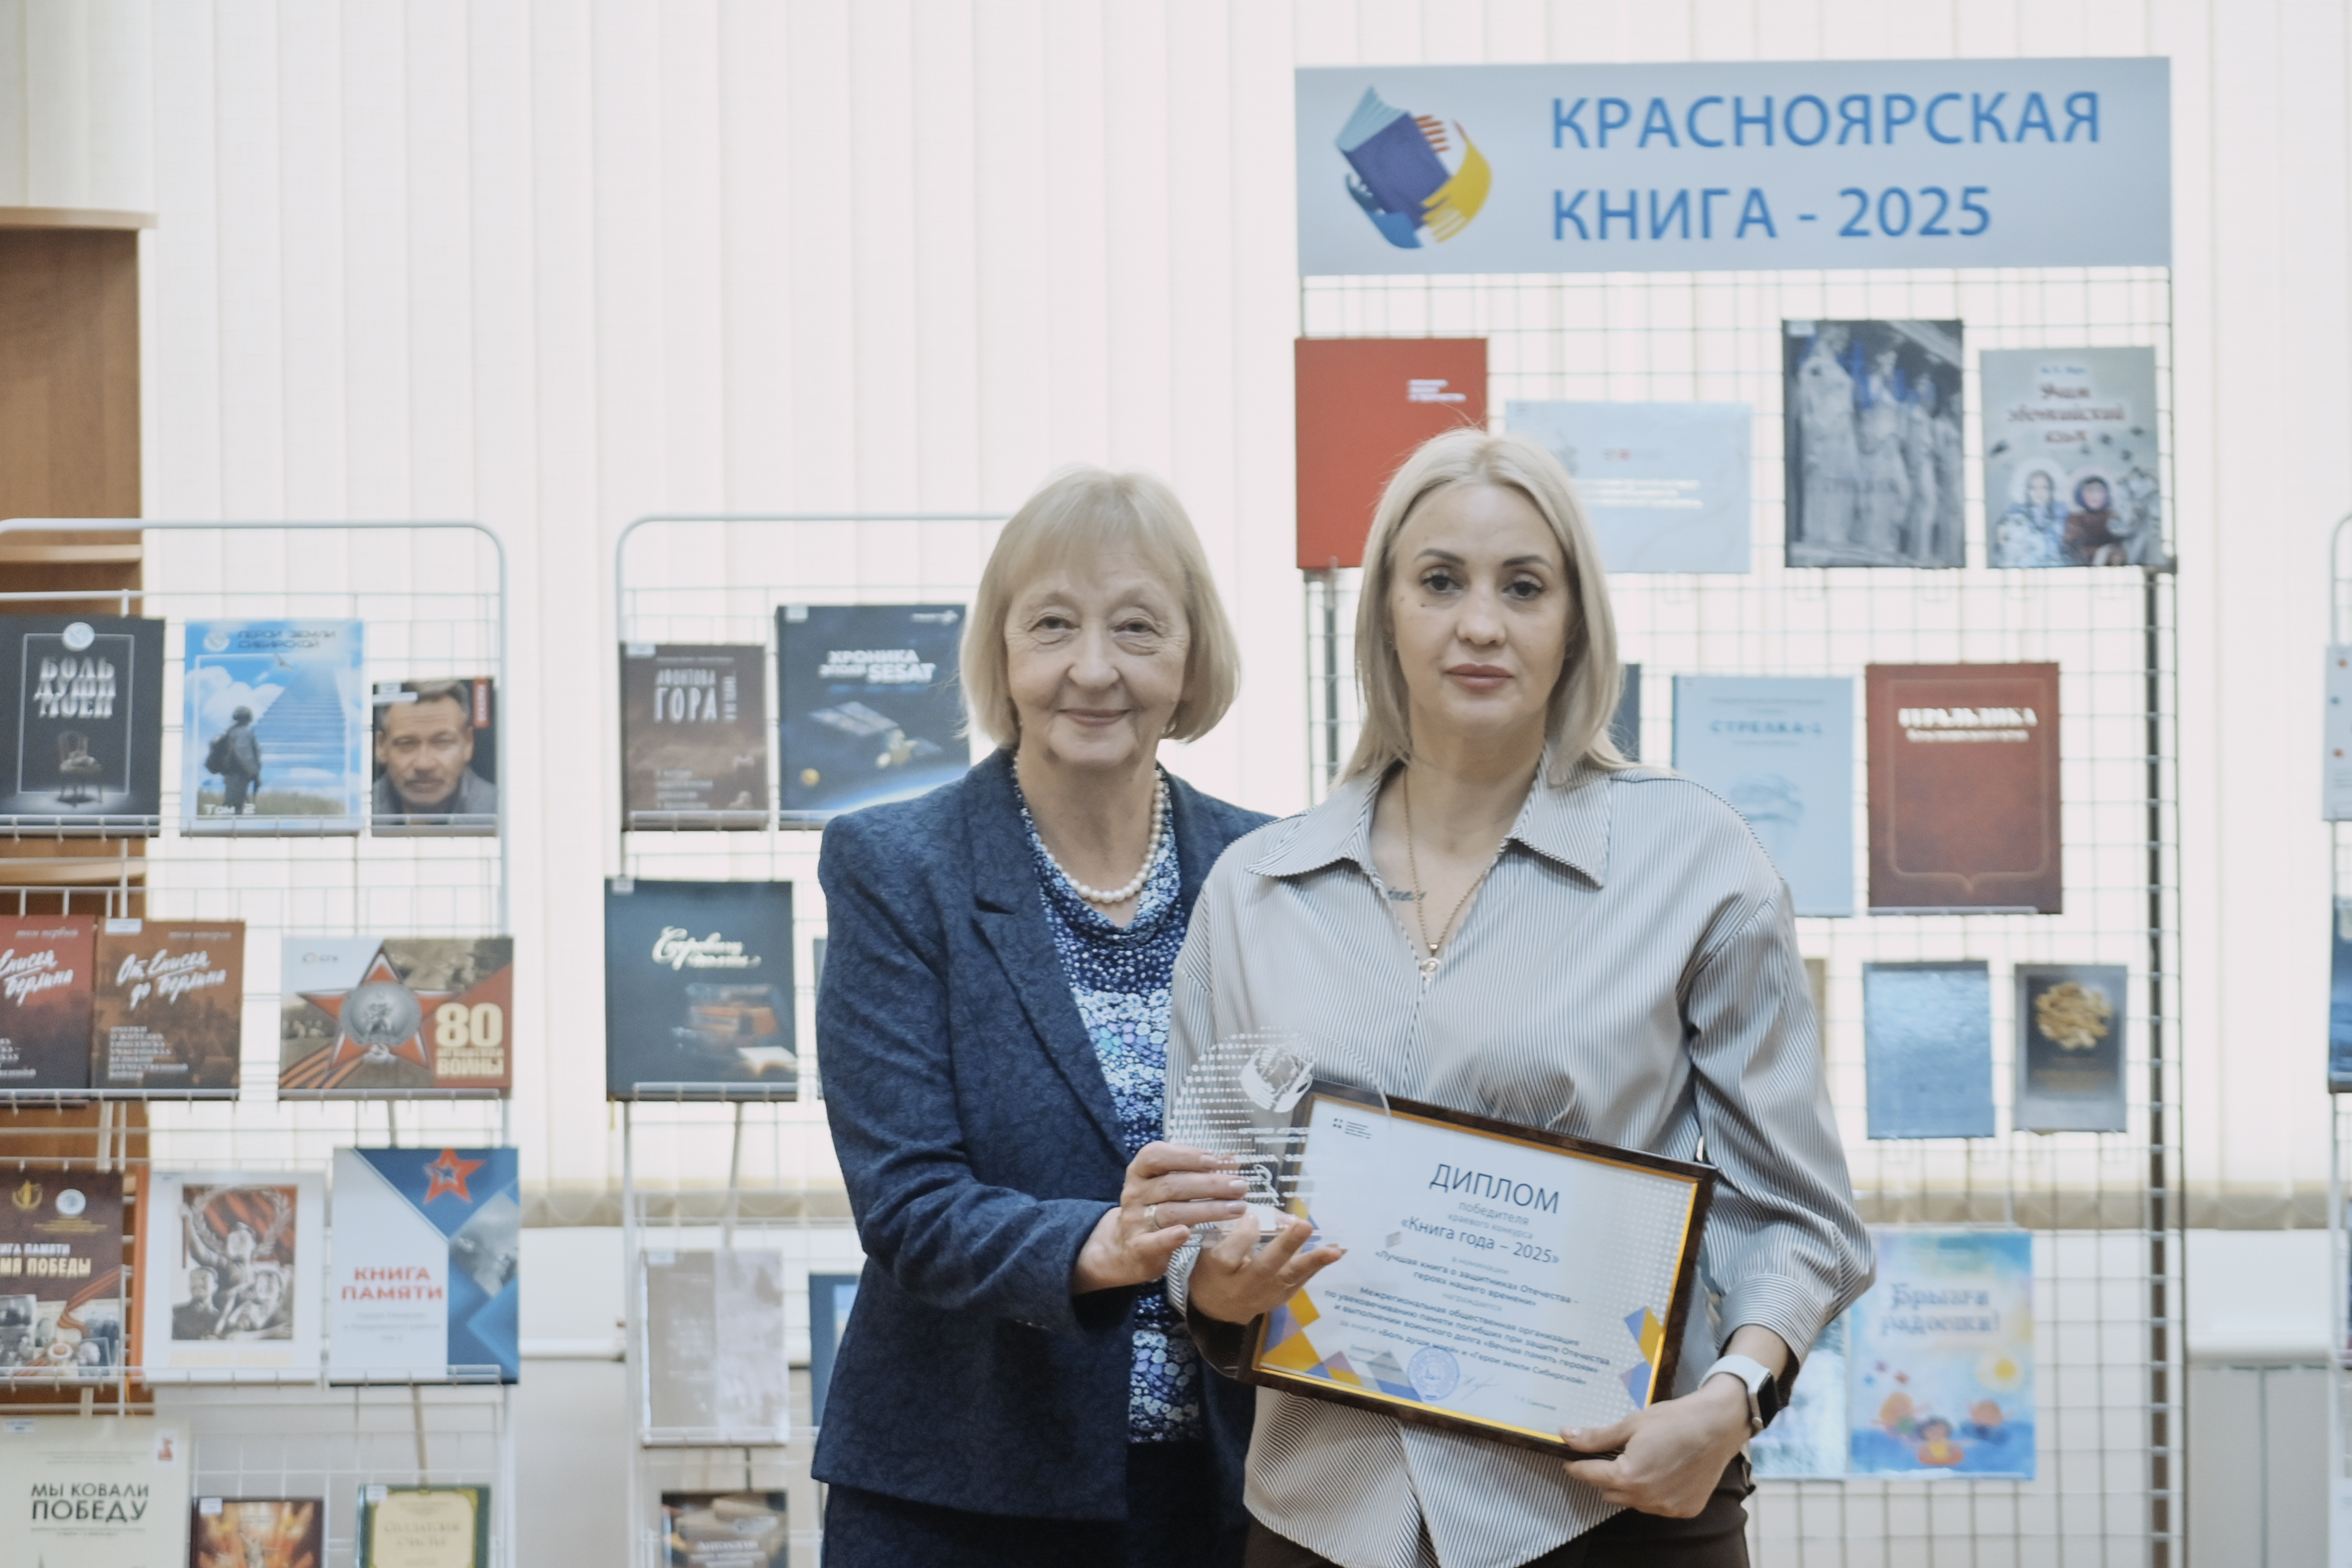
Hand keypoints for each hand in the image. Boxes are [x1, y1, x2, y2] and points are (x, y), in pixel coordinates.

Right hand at [1070, 1142, 1250, 1294]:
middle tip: (1240, 1187)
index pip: (1156, 1155)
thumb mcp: (1170, 1185)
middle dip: (1210, 1185)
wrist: (1126, 1247)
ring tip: (1237, 1209)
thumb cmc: (1156, 1208)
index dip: (1186, 1155)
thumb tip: (1232, 1160)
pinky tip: (1189, 1233)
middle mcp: (1134, 1193)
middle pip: (1172, 1185)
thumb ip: (1196, 1172)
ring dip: (1208, 1209)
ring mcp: (1134, 1221)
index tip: (1215, 1160)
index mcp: (1139, 1172)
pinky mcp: (1138, 1247)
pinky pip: (1153, 1242)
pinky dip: (1170, 1237)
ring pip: (1171, 1212)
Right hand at [1186, 1211, 1344, 1323]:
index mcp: (1218, 1272)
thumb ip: (1230, 1233)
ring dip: (1313, 1262)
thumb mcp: (1210, 1250)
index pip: (1231, 1253)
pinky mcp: (1282, 1298)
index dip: (1244, 1233)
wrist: (1220, 1309)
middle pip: (1265, 1267)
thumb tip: (1257, 1215)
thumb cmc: (1213, 1270)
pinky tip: (1335, 1252)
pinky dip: (1317, 1266)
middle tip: (1304, 1225)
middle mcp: (1244, 1287)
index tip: (1253, 1214)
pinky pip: (1300, 1281)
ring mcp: (1266, 1296)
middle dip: (1287, 1245)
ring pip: (1290, 1278)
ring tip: (1334, 1250)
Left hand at [1559, 1376, 1752, 1517]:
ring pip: (1632, 1501)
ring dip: (1629, 1486)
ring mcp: (1666, 1507)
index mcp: (1628, 1476)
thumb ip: (1596, 1437)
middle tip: (1609, 1456)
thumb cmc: (1673, 1420)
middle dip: (1604, 1475)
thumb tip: (1565, 1435)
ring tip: (1639, 1462)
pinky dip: (1652, 1493)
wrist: (1717, 1427)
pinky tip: (1661, 1472)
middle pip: (1609, 1491)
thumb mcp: (1631, 1424)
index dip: (1576, 1466)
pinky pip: (1656, 1505)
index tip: (1570, 1460)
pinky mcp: (1684, 1510)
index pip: (1590, 1475)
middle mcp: (1645, 1498)